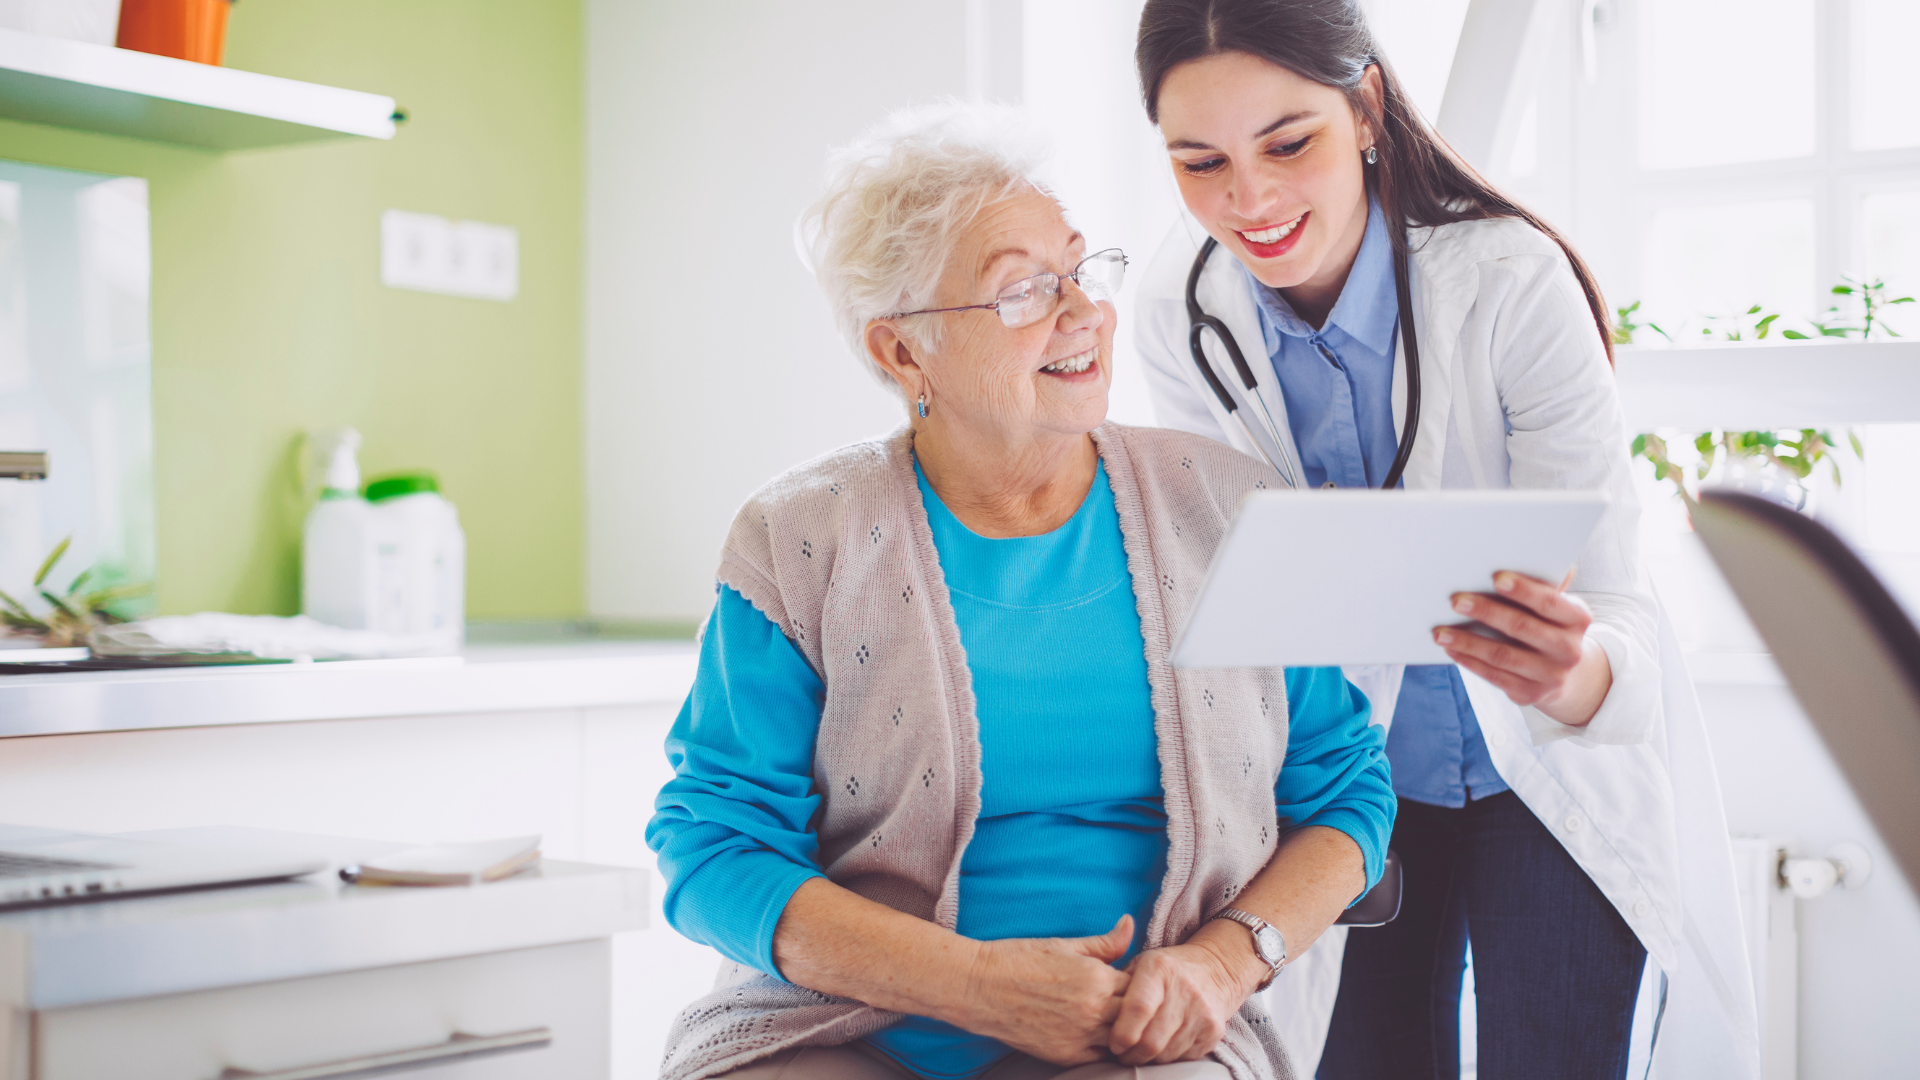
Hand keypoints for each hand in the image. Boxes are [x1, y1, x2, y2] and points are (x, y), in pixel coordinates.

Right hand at [953, 916, 1134, 1065]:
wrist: (981, 988)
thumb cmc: (1020, 959)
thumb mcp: (1066, 945)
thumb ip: (1104, 942)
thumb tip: (1130, 924)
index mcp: (1097, 978)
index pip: (1141, 986)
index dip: (1141, 984)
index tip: (1135, 981)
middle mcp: (1094, 1010)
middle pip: (1137, 1015)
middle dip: (1138, 1009)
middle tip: (1132, 1004)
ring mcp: (1081, 1036)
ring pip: (1123, 1040)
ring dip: (1125, 1031)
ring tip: (1118, 1021)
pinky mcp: (1066, 1055)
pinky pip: (1101, 1058)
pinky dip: (1106, 1049)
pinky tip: (1101, 1038)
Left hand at [1108, 920, 1260, 1064]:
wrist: (1215, 969)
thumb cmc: (1166, 969)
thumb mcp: (1141, 963)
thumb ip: (1118, 982)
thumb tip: (1095, 1009)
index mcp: (1160, 968)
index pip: (1138, 1008)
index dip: (1122, 1033)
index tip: (1113, 1044)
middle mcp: (1184, 989)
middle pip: (1152, 1039)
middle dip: (1131, 1054)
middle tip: (1121, 1054)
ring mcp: (1202, 1012)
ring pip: (1166, 1053)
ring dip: (1148, 1059)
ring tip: (1138, 1051)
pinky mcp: (1214, 1030)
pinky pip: (1183, 1057)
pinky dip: (1167, 1058)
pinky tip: (1160, 1048)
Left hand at [1434, 570, 1611, 726]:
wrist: (1565, 674)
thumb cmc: (1548, 625)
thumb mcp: (1556, 607)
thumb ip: (1542, 585)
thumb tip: (1517, 551)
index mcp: (1577, 619)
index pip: (1549, 602)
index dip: (1523, 590)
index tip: (1495, 578)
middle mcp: (1569, 649)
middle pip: (1522, 628)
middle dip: (1486, 612)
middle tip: (1455, 601)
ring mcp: (1551, 675)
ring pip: (1503, 656)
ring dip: (1467, 642)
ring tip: (1440, 631)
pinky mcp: (1530, 694)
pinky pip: (1494, 676)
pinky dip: (1469, 661)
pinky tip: (1451, 649)